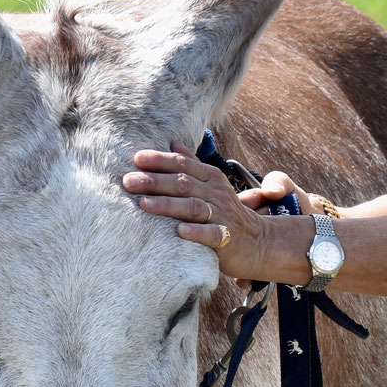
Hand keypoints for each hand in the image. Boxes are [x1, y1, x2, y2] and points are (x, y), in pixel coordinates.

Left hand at [122, 143, 311, 283]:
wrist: (258, 242)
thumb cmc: (226, 213)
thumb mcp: (212, 185)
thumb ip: (192, 165)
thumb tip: (173, 144)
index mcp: (210, 178)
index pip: (183, 164)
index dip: (160, 160)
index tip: (136, 158)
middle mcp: (215, 193)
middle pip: (183, 183)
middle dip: (154, 181)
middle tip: (128, 181)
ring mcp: (222, 216)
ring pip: (193, 207)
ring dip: (167, 204)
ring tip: (143, 204)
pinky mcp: (227, 239)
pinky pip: (211, 234)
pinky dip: (196, 232)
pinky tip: (179, 231)